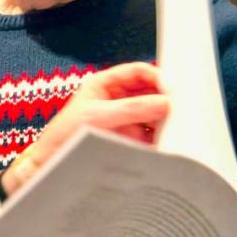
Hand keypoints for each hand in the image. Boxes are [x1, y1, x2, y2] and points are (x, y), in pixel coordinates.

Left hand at [0, 62, 168, 196]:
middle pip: (153, 94)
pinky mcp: (132, 142)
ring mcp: (128, 121)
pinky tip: (173, 144)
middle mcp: (121, 100)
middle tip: (185, 110)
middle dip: (168, 100)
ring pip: (157, 116)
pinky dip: (164, 140)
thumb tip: (166, 103)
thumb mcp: (96, 116)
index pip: (139, 72)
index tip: (172, 90)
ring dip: (169, 121)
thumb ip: (130, 108)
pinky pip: (154, 137)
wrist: (51, 164)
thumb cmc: (64, 134)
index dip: (158, 77)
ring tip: (182, 129)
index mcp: (107, 84)